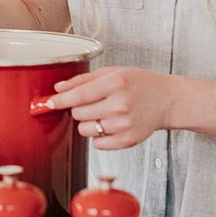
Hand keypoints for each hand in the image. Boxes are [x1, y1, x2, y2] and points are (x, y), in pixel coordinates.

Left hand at [48, 66, 176, 149]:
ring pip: (85, 130)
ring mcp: (124, 125)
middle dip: (77, 108)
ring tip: (102, 113)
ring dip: (87, 123)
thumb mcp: (111, 72)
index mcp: (114, 84)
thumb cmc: (139, 83)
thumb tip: (58, 88)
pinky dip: (98, 136)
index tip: (48, 103)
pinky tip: (110, 124)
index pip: (78, 95)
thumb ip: (82, 80)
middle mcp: (119, 105)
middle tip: (91, 102)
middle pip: (78, 114)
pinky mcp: (128, 140)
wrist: (167, 100)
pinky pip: (98, 144)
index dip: (59, 100)